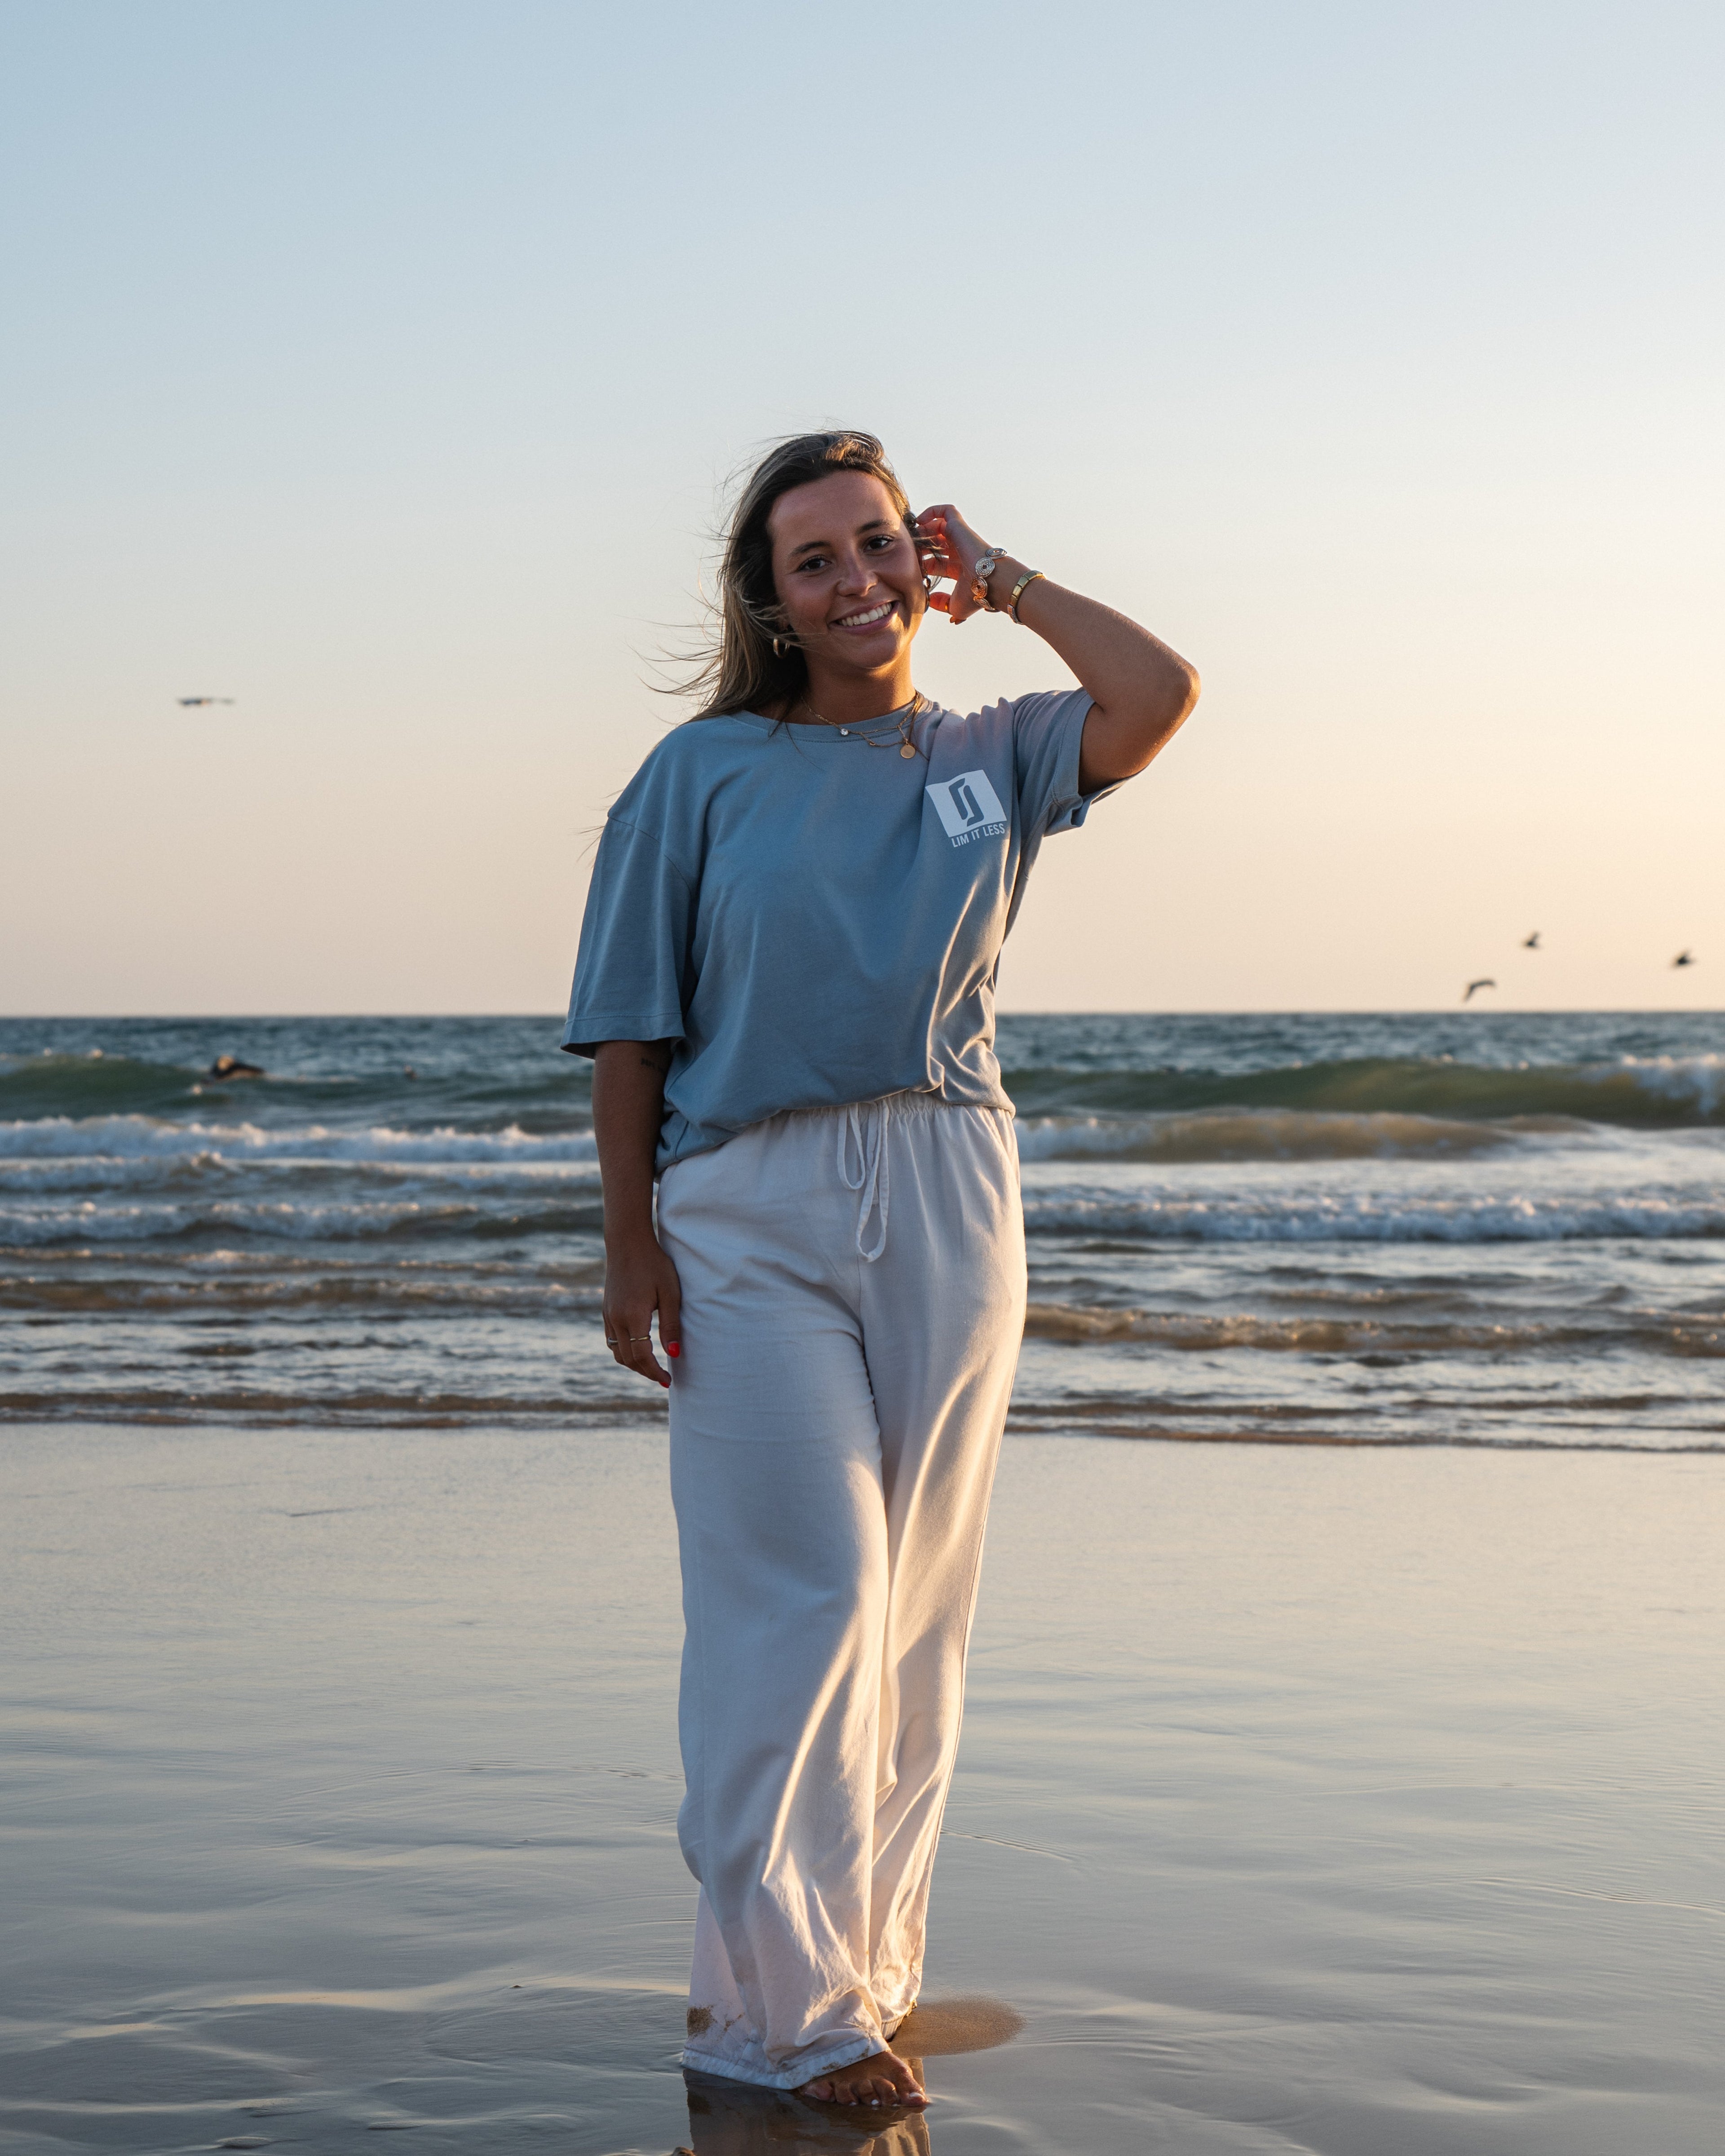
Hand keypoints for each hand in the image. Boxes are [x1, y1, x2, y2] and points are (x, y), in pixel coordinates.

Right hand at [601, 1233, 681, 1387]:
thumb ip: (671, 1325)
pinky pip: (612, 1340)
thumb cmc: (654, 1264)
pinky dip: (624, 1351)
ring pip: (617, 1352)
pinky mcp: (606, 1310)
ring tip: (652, 1367)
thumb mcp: (670, 1293)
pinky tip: (638, 1349)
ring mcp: (608, 1315)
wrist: (628, 1242)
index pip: (641, 1356)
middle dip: (645, 1372)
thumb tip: (674, 1354)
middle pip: (628, 1359)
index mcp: (632, 1316)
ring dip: (633, 1364)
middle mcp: (616, 1319)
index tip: (668, 1380)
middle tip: (663, 1378)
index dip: (654, 1372)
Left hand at [913, 503, 996, 624]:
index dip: (921, 564)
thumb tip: (931, 599)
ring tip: (911, 537)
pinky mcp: (959, 526)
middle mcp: (959, 552)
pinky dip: (932, 511)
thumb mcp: (954, 607)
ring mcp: (959, 538)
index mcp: (958, 569)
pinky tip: (920, 521)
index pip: (935, 563)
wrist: (989, 582)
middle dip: (919, 547)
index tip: (911, 569)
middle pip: (934, 544)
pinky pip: (946, 511)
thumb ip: (941, 604)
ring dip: (922, 530)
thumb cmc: (976, 596)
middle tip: (908, 552)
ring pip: (937, 526)